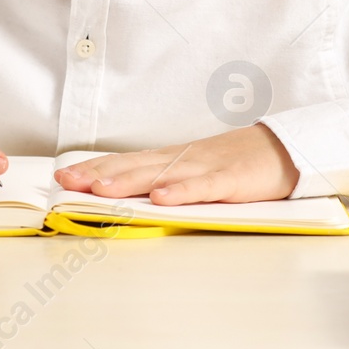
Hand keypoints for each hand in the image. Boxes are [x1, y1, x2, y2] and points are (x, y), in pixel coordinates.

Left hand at [53, 125, 299, 205]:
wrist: (285, 148)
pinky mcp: (231, 181)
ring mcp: (205, 168)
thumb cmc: (238, 163)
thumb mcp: (195, 170)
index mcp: (171, 159)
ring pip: (161, 175)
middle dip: (97, 174)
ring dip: (128, 182)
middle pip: (134, 166)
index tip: (63, 177)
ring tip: (98, 190)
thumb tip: (129, 195)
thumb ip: (165, 179)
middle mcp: (181, 160)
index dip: (94, 169)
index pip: (125, 162)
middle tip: (65, 183)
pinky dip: (181, 192)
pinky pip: (203, 188)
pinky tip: (161, 199)